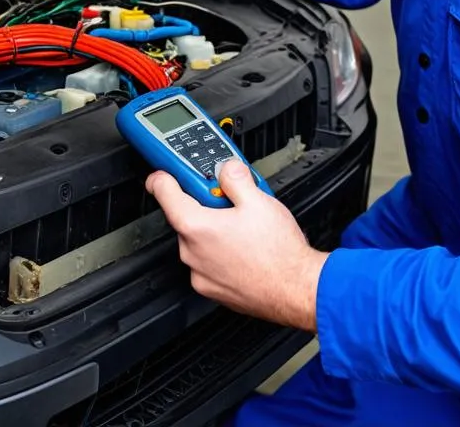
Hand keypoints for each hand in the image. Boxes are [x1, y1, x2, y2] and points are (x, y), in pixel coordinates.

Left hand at [146, 160, 328, 331]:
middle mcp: (192, 253)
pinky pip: (208, 262)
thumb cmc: (278, 252)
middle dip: (206, 205)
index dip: (164, 176)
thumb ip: (235, 177)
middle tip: (231, 199)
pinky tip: (245, 248)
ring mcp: (200, 274)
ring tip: (245, 226)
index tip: (165, 171)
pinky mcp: (211, 289)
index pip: (164, 192)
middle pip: (186, 216)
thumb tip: (226, 168)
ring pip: (198, 240)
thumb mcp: (259, 199)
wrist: (295, 289)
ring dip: (214, 229)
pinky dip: (220, 252)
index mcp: (196, 226)